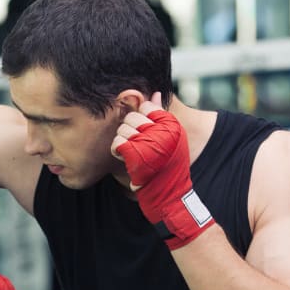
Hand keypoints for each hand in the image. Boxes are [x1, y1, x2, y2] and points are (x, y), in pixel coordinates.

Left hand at [111, 92, 212, 248]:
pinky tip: (124, 158)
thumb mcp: (172, 140)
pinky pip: (117, 142)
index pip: (147, 105)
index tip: (140, 130)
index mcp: (173, 124)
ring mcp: (150, 142)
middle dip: (128, 129)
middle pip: (132, 116)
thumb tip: (154, 93)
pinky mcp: (137, 154)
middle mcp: (163, 130)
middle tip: (135, 144)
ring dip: (122, 141)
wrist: (171, 196)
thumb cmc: (169, 168)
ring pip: (122, 129)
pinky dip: (116, 150)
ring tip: (132, 153)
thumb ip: (162, 117)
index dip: (138, 116)